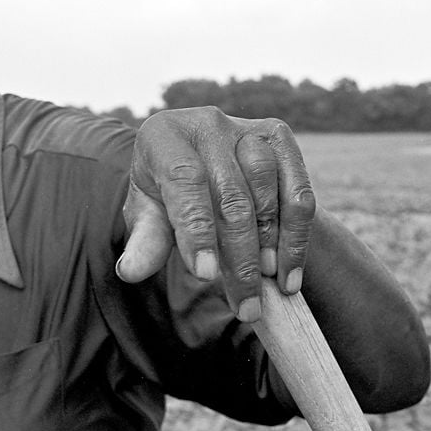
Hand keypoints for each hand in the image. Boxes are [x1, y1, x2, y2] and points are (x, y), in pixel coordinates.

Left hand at [116, 107, 315, 321]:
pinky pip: (298, 190)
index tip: (206, 277)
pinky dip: (298, 236)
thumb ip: (144, 241)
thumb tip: (131, 271)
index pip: (184, 182)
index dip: (196, 231)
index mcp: (164, 136)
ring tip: (270, 285)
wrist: (201, 164)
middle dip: (240, 257)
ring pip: (268, 191)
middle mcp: (207, 124)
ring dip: (273, 244)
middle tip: (245, 306)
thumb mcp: (148, 215)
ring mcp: (247, 129)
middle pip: (231, 196)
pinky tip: (291, 273)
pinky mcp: (280, 138)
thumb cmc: (167, 195)